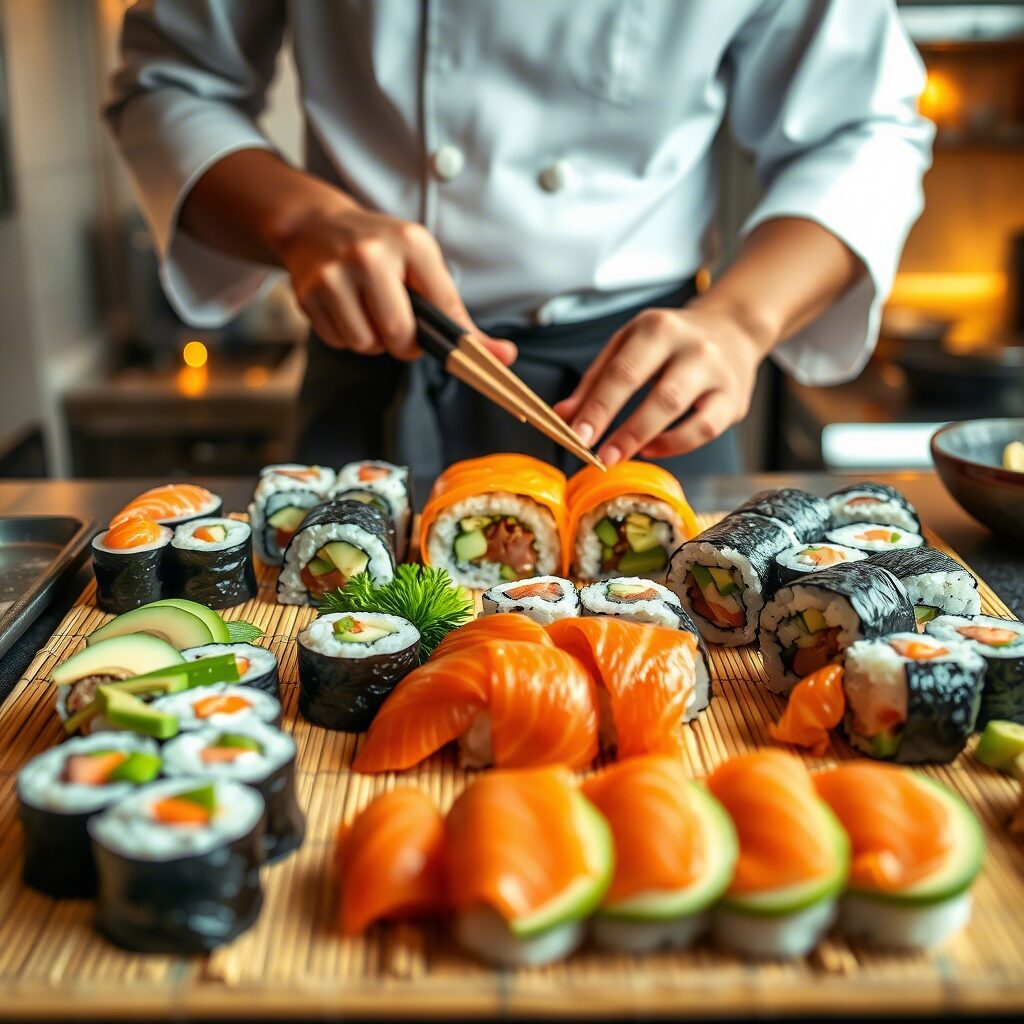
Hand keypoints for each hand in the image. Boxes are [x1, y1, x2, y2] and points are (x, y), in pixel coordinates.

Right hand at [275, 202, 515, 363]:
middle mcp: (370, 255)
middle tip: (402, 328)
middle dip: (406, 344)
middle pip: (400, 334)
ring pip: (367, 344)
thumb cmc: (381, 250)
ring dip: (375, 341)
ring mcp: (334, 275)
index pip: (445, 308)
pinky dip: (349, 337)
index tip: (469, 357)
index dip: (456, 340)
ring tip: (371, 313)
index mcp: (410, 244)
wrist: (314, 226)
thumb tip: (505, 356)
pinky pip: (340, 342)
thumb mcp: (421, 263)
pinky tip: (347, 311)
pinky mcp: (307, 295)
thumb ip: (457, 312)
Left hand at [553, 305, 766, 464]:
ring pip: (682, 412)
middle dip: (624, 430)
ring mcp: (717, 373)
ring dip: (645, 439)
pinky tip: (652, 448)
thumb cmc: (670, 342)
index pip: (623, 373)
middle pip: (656, 394)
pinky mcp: (733, 399)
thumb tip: (563, 416)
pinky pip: (705, 429)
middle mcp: (692, 347)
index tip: (577, 436)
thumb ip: (595, 380)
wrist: (732, 330)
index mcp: (657, 328)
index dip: (598, 408)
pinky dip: (675, 444)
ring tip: (619, 456)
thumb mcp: (629, 345)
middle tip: (598, 456)